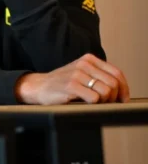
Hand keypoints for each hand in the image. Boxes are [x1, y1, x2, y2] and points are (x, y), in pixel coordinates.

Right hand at [15, 54, 129, 104]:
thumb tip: (121, 89)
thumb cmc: (62, 83)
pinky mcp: (71, 85)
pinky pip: (94, 98)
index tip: (122, 98)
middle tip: (106, 103)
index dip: (124, 88)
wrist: (39, 86)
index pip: (116, 73)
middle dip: (114, 97)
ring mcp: (77, 74)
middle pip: (114, 83)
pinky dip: (93, 104)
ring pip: (106, 91)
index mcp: (89, 59)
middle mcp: (84, 64)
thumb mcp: (82, 73)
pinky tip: (85, 102)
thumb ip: (99, 75)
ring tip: (94, 102)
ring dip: (103, 101)